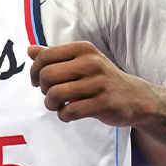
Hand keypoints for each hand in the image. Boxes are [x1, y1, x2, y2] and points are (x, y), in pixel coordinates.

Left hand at [27, 42, 146, 125]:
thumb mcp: (81, 61)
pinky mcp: (103, 103)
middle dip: (43, 90)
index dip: (35, 72)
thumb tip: (29, 49)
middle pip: (47, 76)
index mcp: (83, 49)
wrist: (135, 97)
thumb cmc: (101, 78)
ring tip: (58, 106)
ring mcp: (98, 83)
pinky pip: (69, 112)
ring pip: (55, 95)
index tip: (38, 82)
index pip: (44, 56)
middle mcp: (91, 63)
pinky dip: (63, 116)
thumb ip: (55, 55)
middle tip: (51, 95)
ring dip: (51, 105)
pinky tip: (68, 114)